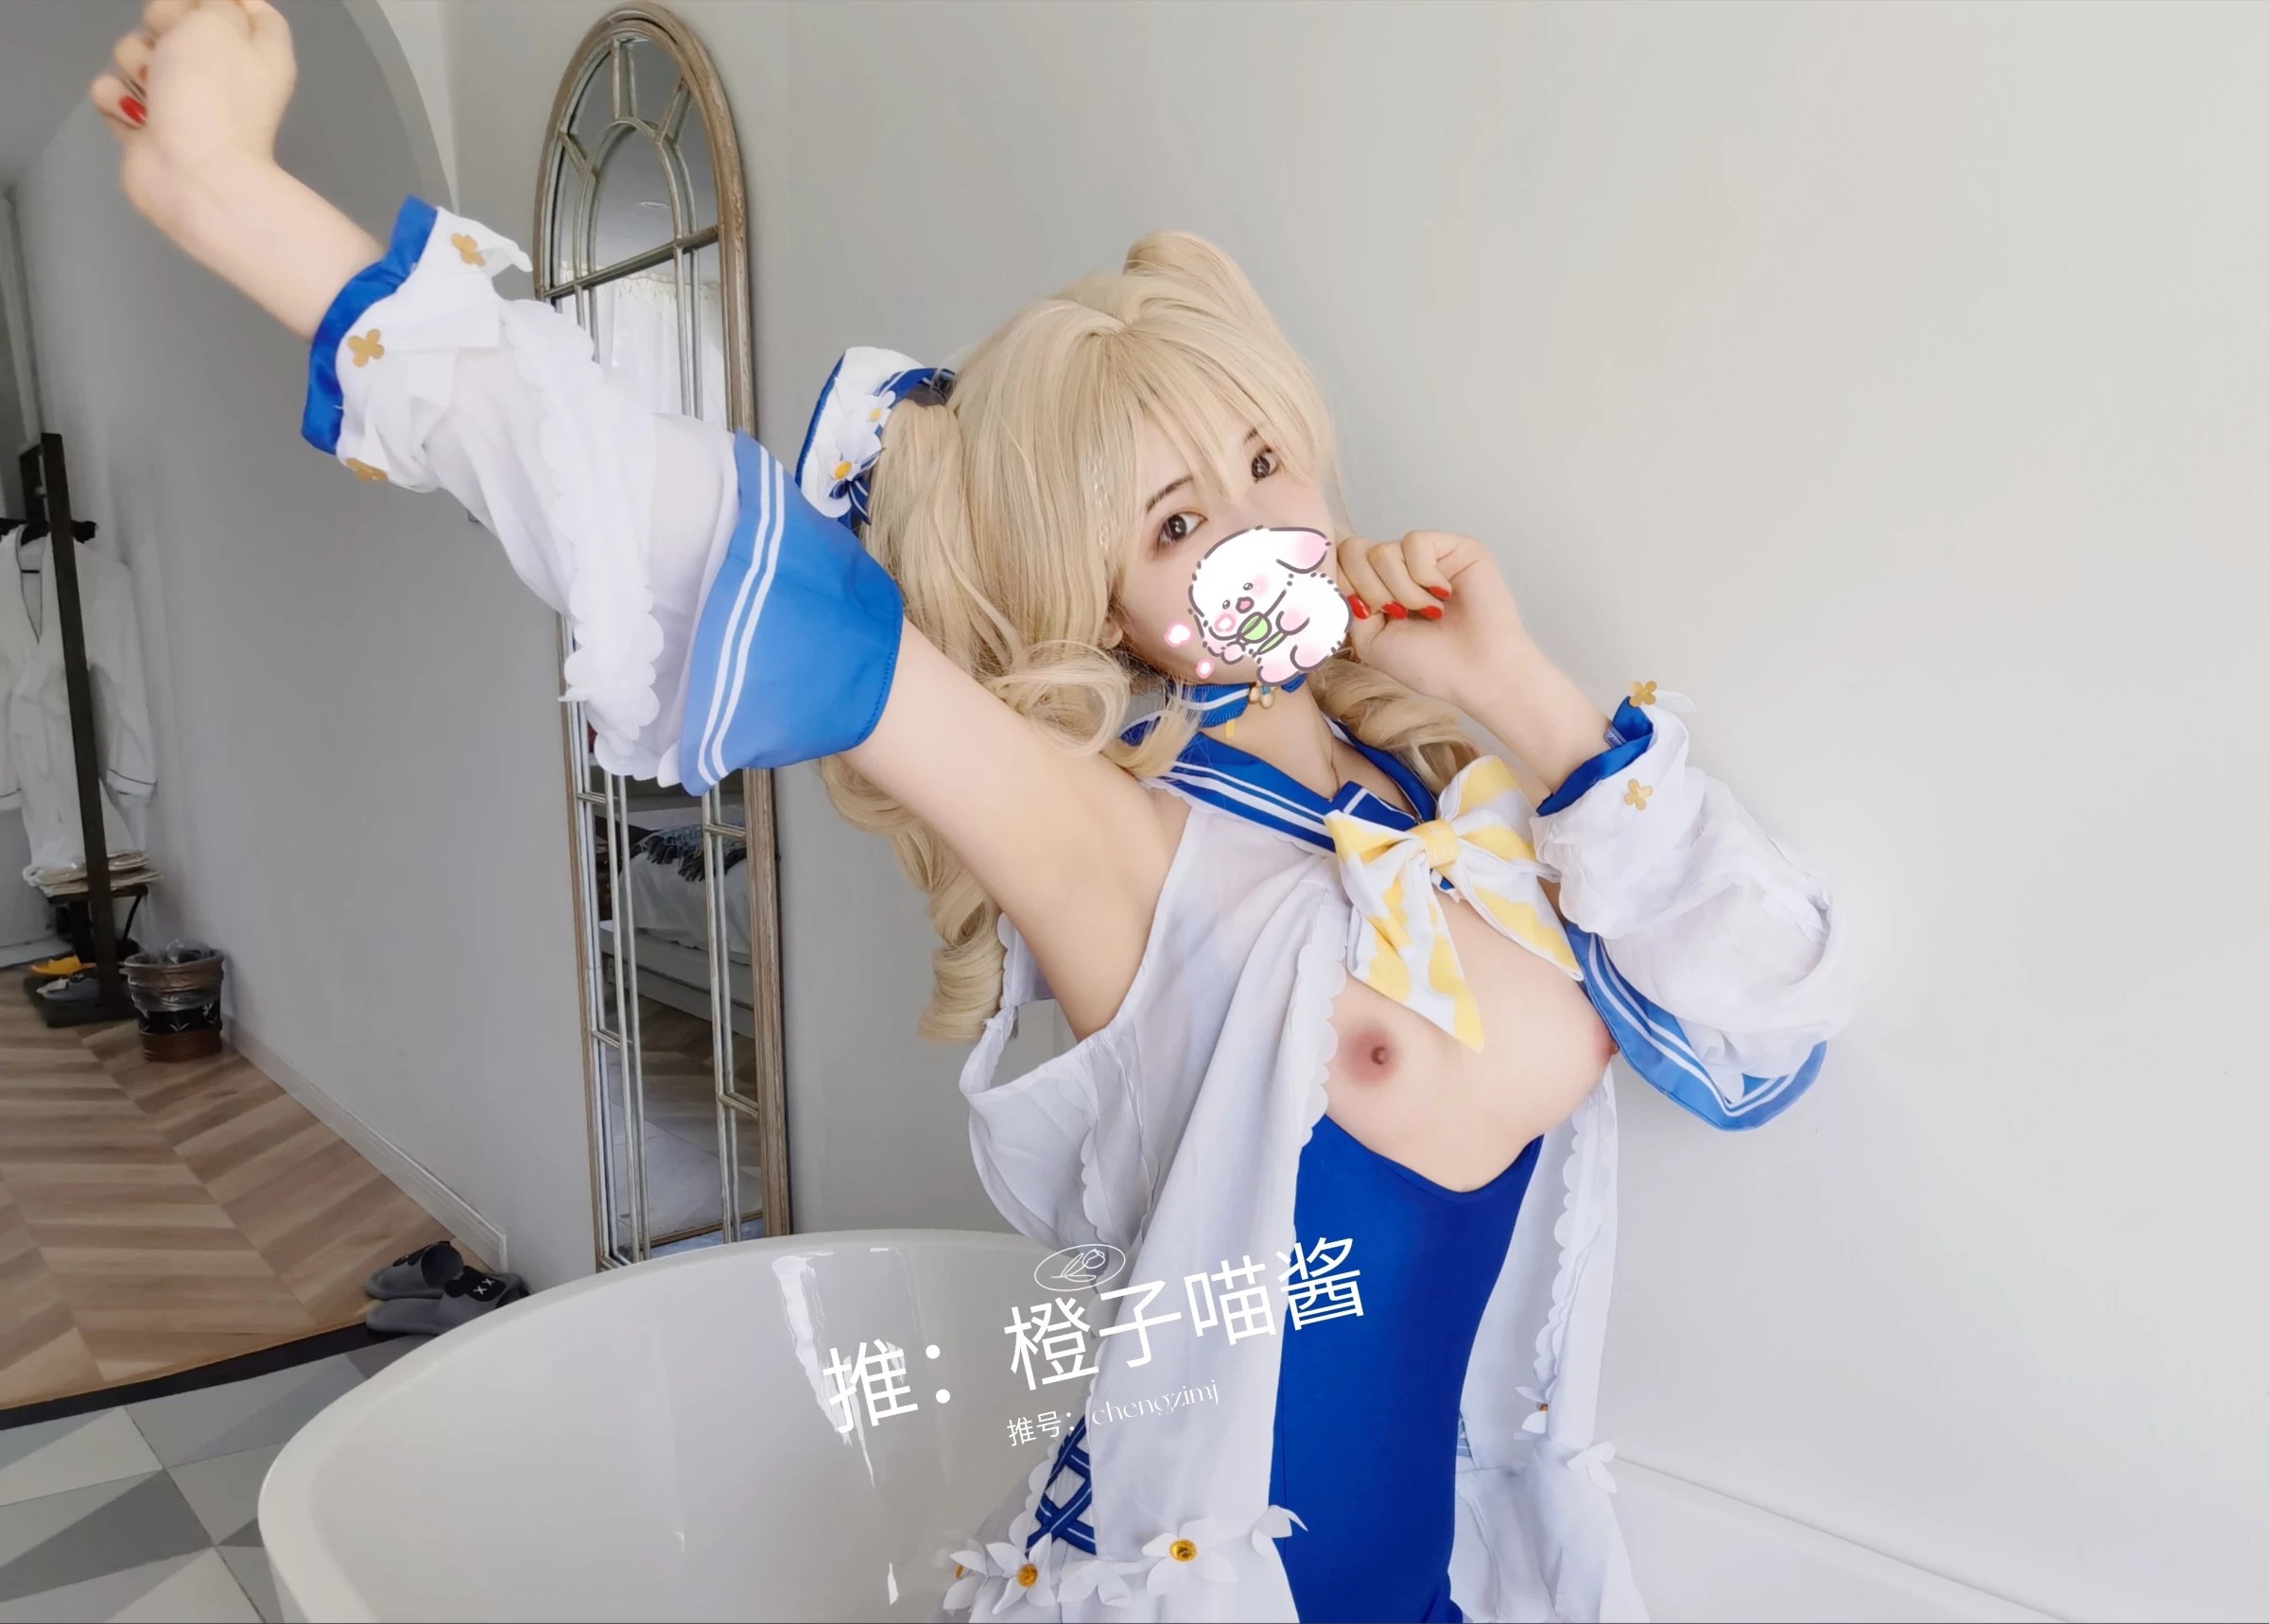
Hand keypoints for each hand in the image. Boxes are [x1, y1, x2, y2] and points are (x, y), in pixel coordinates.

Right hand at [90, 0, 296, 238]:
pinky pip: (112, 90)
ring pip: (136, 51)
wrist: (193, 176)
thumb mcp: (219, 22)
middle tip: (171, 46)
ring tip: (156, 92)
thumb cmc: (211, 93)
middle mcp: (222, 73)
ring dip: (136, 64)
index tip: (195, 1)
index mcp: (257, 49)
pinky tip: (138, 119)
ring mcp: (181, 100)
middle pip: (178, 19)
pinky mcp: (146, 125)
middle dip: (162, 23)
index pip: (245, 5)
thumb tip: (203, 8)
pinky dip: (118, 101)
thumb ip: (214, 0)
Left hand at [1334, 529, 1534, 709]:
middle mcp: (1400, 566)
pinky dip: (1423, 577)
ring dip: (1401, 591)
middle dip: (1368, 590)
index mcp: (1378, 586)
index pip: (1339, 562)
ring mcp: (1426, 554)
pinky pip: (1414, 543)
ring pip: (1382, 551)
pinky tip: (1444, 596)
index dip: (1345, 587)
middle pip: (1354, 549)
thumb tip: (1329, 566)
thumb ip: (1346, 602)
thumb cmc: (1429, 663)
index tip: (1367, 615)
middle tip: (1397, 615)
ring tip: (1429, 612)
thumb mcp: (1368, 638)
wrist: (1475, 673)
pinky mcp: (1453, 545)